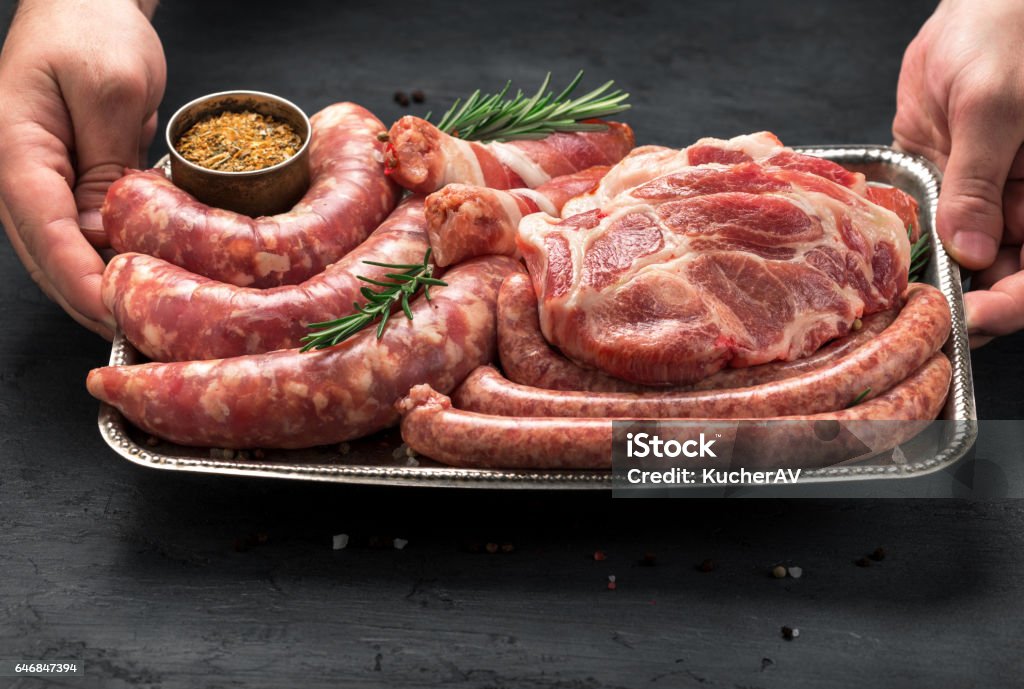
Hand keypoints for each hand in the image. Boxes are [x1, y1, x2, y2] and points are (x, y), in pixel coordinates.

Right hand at [0, 0, 163, 338]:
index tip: (115, 317)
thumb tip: (103, 235)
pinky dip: (111, 260)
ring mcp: (41, 182)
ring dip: (102, 287)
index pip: (45, 233)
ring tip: (149, 320)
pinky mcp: (69, 183)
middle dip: (92, 300)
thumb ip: (106, 165)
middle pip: (49, 256)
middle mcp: (18, 175)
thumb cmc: (92, 29)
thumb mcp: (111, 90)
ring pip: (66, 252)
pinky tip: (146, 282)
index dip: (80, 282)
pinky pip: (85, 234)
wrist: (89, 3)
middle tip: (143, 335)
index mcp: (14, 150)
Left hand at [893, 0, 1023, 347]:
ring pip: (956, 264)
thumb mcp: (995, 108)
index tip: (968, 319)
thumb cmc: (1006, 40)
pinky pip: (925, 228)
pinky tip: (873, 263)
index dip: (1007, 306)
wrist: (977, 9)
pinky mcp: (941, 188)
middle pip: (996, 281)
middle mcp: (1017, 210)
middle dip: (959, 304)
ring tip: (885, 299)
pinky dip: (903, 248)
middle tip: (911, 318)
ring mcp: (978, 202)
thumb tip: (973, 253)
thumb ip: (979, 181)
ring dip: (925, 282)